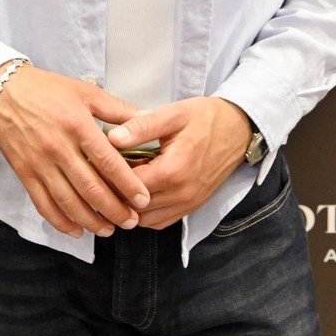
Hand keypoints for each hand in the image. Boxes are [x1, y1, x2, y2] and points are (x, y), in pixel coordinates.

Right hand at [0, 65, 150, 239]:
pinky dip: (61, 222)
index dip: (127, 184)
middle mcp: (59, 147)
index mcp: (78, 125)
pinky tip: (76, 230)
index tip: (143, 199)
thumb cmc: (48, 89)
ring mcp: (40, 163)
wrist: (4, 92)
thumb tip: (146, 118)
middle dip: (114, 209)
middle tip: (131, 222)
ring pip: (68, 202)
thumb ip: (116, 109)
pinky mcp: (24, 173)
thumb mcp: (85, 92)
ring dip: (91, 221)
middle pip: (90, 188)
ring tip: (109, 230)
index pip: (107, 162)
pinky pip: (43, 204)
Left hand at [107, 97, 252, 229]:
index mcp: (174, 171)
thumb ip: (142, 126)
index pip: (129, 186)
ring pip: (146, 220)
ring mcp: (188, 204)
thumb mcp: (174, 113)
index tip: (98, 163)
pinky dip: (145, 214)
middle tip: (103, 174)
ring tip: (119, 184)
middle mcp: (181, 194)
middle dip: (116, 192)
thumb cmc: (205, 117)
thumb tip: (112, 138)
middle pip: (135, 207)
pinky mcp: (192, 207)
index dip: (110, 176)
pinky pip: (161, 222)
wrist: (238, 129)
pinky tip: (138, 193)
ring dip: (129, 207)